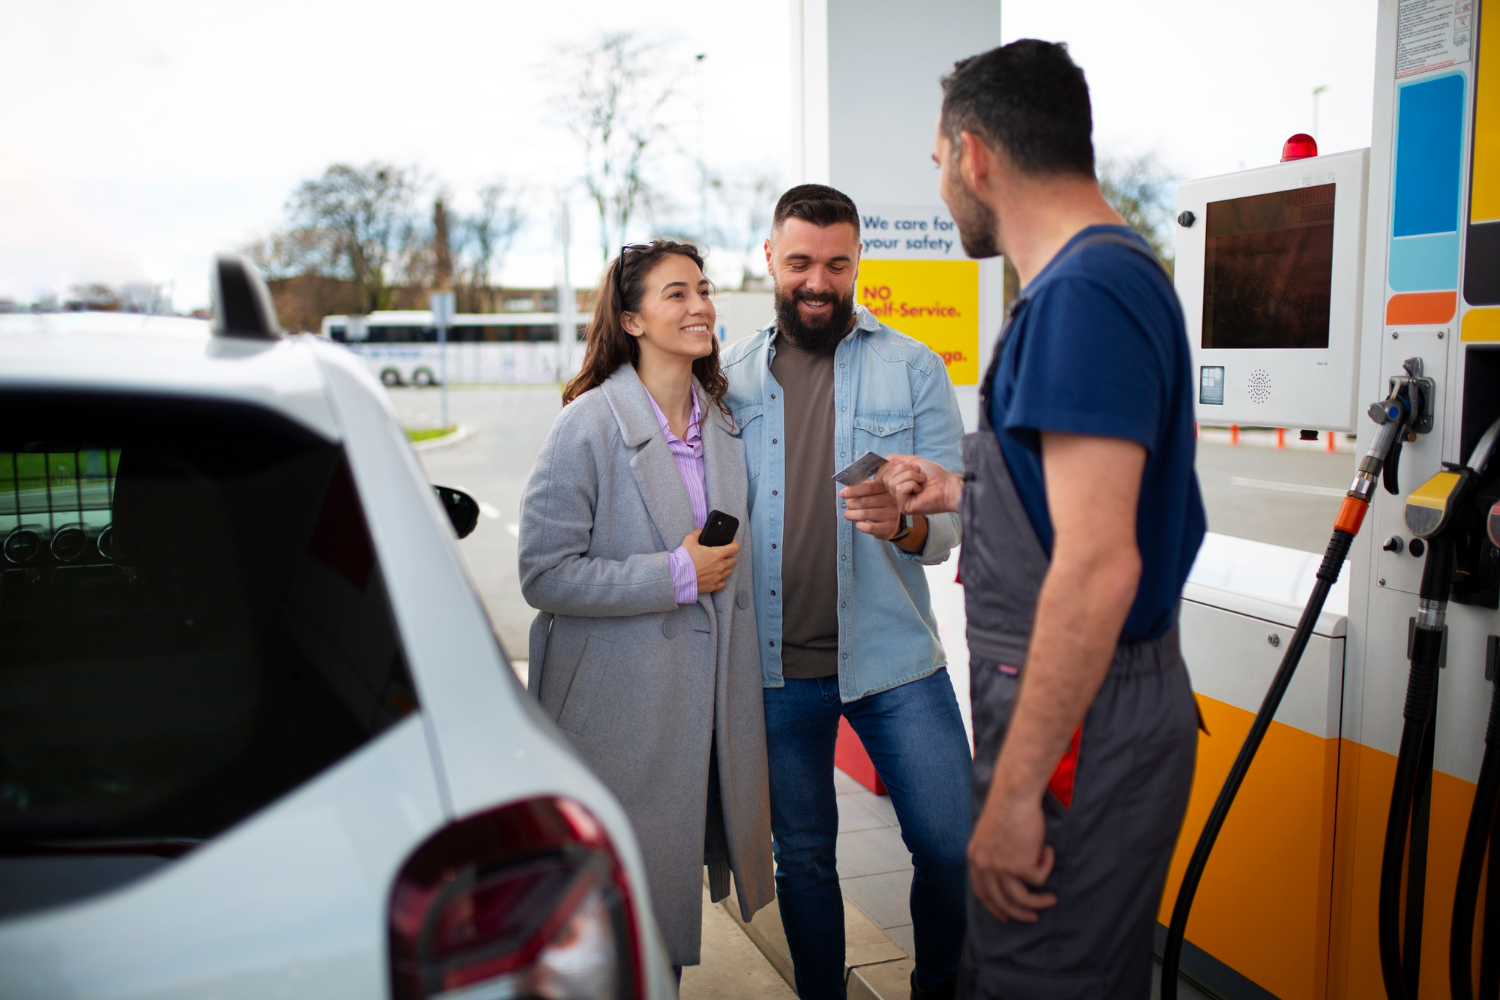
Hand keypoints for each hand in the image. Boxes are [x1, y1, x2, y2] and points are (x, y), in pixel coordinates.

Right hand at [682, 530, 738, 593]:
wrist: (677, 576)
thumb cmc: (683, 559)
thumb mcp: (689, 540)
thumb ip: (697, 533)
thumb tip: (701, 531)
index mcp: (717, 554)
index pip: (735, 548)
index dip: (735, 543)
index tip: (731, 543)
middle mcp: (720, 566)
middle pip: (734, 560)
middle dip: (730, 556)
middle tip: (723, 554)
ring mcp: (717, 577)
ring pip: (729, 571)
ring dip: (726, 567)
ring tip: (718, 565)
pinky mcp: (713, 586)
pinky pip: (723, 583)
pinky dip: (721, 579)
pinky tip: (715, 576)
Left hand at [840, 479, 901, 538]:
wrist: (894, 522)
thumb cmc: (880, 504)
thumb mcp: (875, 492)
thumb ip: (862, 487)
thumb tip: (846, 488)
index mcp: (886, 488)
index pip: (868, 487)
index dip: (853, 490)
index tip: (842, 494)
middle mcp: (891, 501)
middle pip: (864, 501)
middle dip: (851, 504)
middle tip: (848, 505)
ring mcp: (891, 515)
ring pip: (864, 514)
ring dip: (851, 515)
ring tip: (848, 514)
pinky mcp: (888, 528)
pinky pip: (868, 527)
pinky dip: (859, 525)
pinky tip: (859, 523)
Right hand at [876, 454, 962, 515]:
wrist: (948, 485)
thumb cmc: (935, 475)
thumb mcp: (913, 461)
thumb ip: (897, 459)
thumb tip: (883, 460)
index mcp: (896, 482)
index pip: (880, 473)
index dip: (890, 466)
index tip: (904, 465)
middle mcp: (895, 493)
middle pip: (886, 476)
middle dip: (904, 470)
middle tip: (918, 474)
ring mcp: (899, 501)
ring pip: (893, 482)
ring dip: (911, 476)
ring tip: (922, 481)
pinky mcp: (904, 507)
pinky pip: (899, 489)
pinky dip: (912, 484)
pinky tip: (920, 490)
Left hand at [968, 792, 1057, 922]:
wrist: (1015, 795)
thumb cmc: (1006, 807)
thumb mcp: (989, 834)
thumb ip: (992, 854)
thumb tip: (1005, 874)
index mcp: (976, 858)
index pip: (982, 892)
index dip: (994, 907)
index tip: (1005, 916)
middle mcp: (985, 866)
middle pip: (1000, 901)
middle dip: (1018, 913)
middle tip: (1032, 917)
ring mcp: (1002, 868)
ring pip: (1021, 898)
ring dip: (1038, 902)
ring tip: (1051, 900)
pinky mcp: (1021, 865)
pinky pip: (1039, 878)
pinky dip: (1046, 865)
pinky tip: (1047, 850)